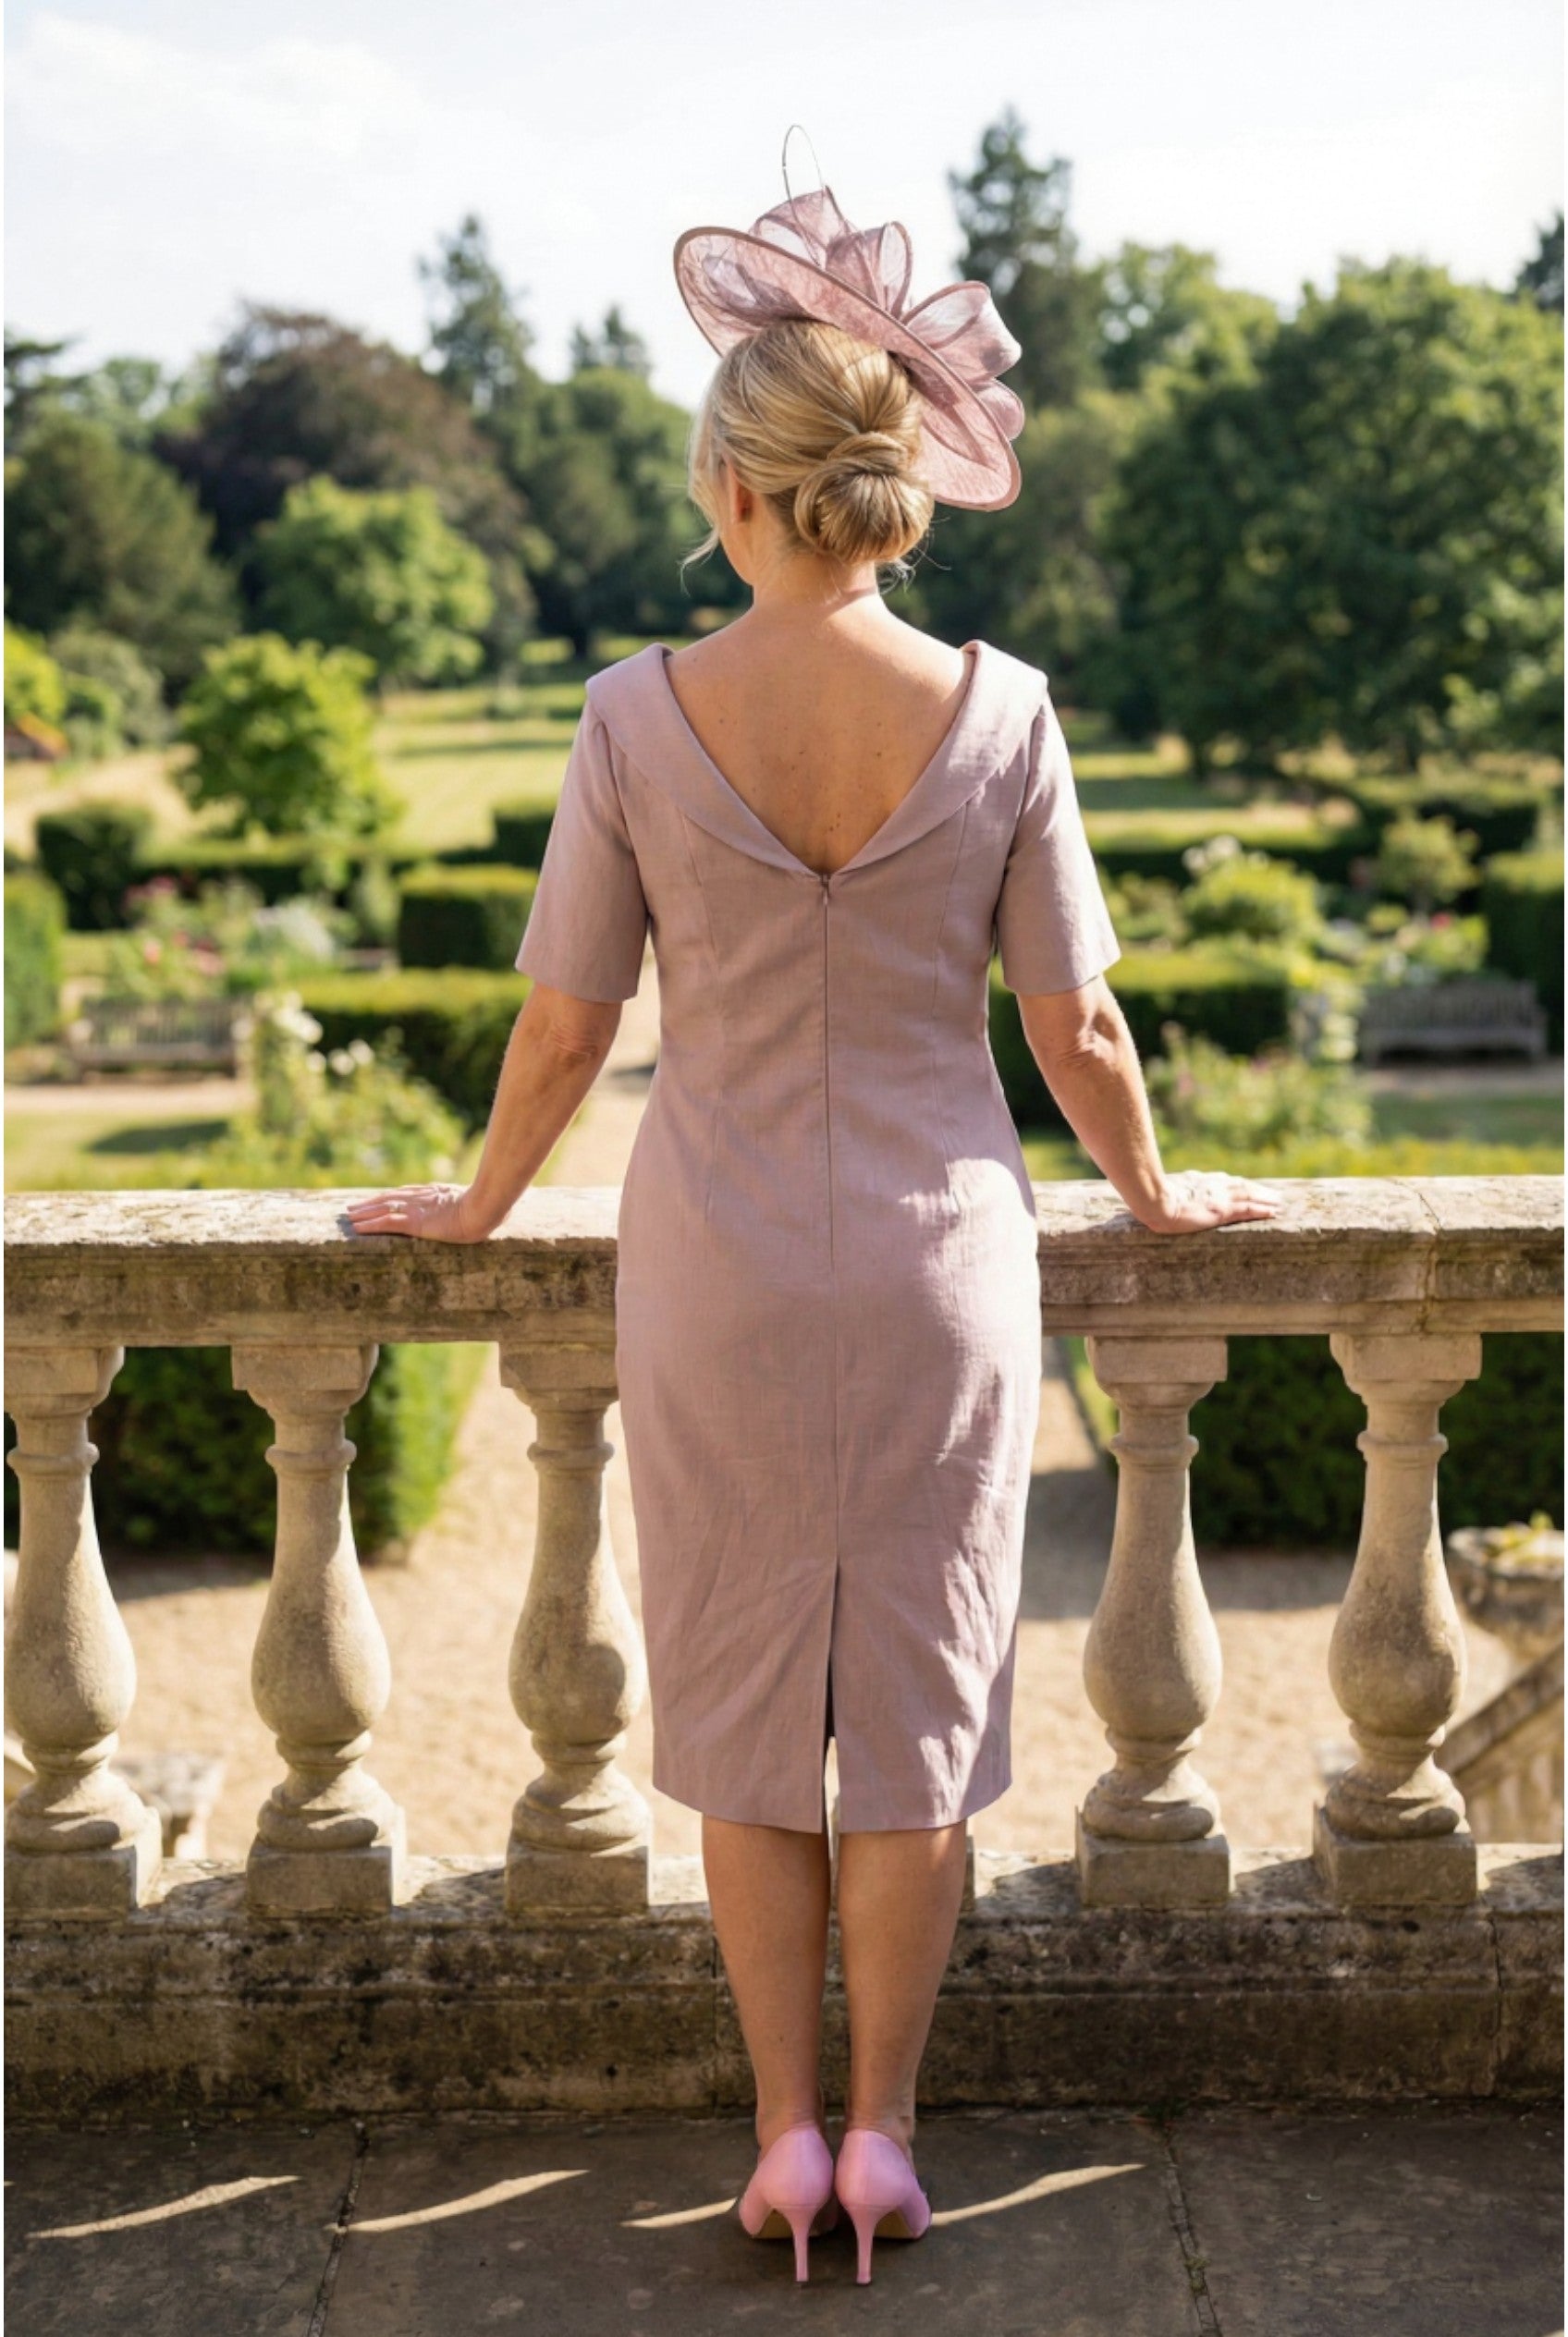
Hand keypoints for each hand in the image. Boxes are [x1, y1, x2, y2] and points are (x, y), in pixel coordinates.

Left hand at [344, 1184, 497, 1242]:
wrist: (485, 1208)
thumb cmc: (489, 1208)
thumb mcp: (480, 1204)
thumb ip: (476, 1205)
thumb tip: (493, 1210)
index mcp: (436, 1194)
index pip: (406, 1194)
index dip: (390, 1197)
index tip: (377, 1199)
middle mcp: (422, 1198)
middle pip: (389, 1198)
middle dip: (370, 1203)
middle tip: (352, 1207)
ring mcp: (417, 1209)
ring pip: (382, 1209)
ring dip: (363, 1213)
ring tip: (348, 1217)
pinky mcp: (414, 1222)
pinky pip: (386, 1223)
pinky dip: (369, 1225)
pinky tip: (357, 1229)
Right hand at [1134, 1170, 1281, 1235]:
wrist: (1153, 1202)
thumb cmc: (1151, 1197)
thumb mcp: (1163, 1190)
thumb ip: (1170, 1190)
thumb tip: (1161, 1193)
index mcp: (1199, 1183)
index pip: (1224, 1182)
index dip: (1239, 1185)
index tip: (1249, 1186)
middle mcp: (1213, 1188)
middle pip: (1242, 1187)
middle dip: (1259, 1191)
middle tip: (1275, 1195)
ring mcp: (1218, 1199)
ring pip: (1249, 1197)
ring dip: (1266, 1200)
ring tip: (1280, 1203)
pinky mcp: (1222, 1211)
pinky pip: (1248, 1210)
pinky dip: (1262, 1210)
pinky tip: (1274, 1212)